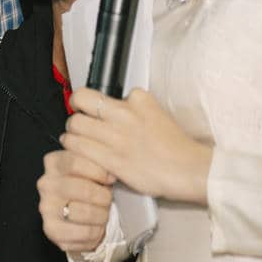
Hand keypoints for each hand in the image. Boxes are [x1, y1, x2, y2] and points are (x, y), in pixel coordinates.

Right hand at [37, 149, 113, 252]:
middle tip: (107, 199)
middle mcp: (46, 184)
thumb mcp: (94, 168)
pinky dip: (96, 232)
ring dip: (101, 215)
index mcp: (54, 162)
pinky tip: (95, 227)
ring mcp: (45, 207)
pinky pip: (83, 232)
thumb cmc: (92, 187)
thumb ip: (99, 161)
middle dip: (102, 196)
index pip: (74, 162)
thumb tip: (111, 171)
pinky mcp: (51, 230)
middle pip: (81, 188)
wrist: (85, 216)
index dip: (98, 171)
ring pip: (82, 212)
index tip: (111, 178)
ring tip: (102, 214)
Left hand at [64, 87, 212, 205]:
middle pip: (80, 101)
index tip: (92, 111)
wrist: (190, 170)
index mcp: (138, 99)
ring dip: (71, 132)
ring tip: (75, 139)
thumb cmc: (175, 147)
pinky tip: (77, 151)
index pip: (101, 91)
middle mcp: (124, 113)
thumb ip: (134, 108)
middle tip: (79, 123)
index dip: (92, 103)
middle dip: (76, 112)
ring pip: (75, 124)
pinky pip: (78, 147)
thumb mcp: (156, 113)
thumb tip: (115, 107)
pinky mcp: (111, 157)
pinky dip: (73, 148)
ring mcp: (116, 135)